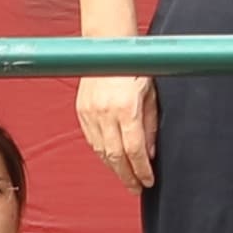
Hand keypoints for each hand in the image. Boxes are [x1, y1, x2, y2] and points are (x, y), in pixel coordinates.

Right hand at [80, 72, 161, 190]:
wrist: (108, 45)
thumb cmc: (135, 65)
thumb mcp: (151, 94)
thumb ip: (151, 125)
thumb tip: (150, 153)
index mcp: (127, 106)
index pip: (134, 150)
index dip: (142, 170)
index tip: (148, 181)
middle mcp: (106, 111)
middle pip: (115, 156)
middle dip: (127, 176)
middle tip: (136, 187)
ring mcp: (90, 112)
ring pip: (101, 151)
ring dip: (114, 167)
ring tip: (126, 177)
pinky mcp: (81, 111)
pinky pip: (92, 140)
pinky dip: (102, 153)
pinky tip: (112, 159)